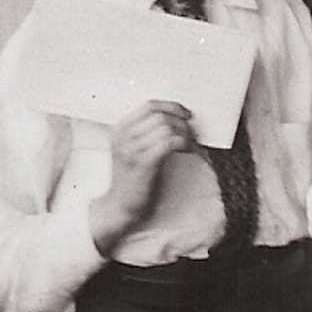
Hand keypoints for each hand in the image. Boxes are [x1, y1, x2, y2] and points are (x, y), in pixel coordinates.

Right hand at [88, 101, 195, 250]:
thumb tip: (177, 118)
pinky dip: (183, 144)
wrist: (119, 206)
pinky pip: (169, 142)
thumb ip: (146, 132)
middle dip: (181, 122)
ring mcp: (132, 149)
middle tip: (191, 135)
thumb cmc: (131, 178)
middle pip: (160, 116)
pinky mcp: (143, 163)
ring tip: (189, 146)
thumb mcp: (132, 149)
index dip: (171, 106)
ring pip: (166, 128)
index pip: (149, 105)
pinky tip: (187, 152)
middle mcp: (124, 136)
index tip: (186, 114)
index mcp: (120, 129)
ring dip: (184, 134)